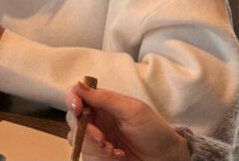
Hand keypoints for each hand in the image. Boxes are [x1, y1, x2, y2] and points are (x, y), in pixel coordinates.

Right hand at [64, 82, 189, 160]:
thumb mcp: (133, 110)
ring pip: (77, 140)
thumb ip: (105, 98)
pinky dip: (99, 157)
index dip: (72, 99)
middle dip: (85, 130)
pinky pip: (86, 156)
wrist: (166, 159)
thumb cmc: (154, 131)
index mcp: (102, 103)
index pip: (76, 94)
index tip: (78, 109)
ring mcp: (96, 139)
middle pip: (72, 118)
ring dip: (93, 146)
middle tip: (102, 139)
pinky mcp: (98, 156)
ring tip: (114, 150)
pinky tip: (117, 156)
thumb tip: (79, 84)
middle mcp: (96, 119)